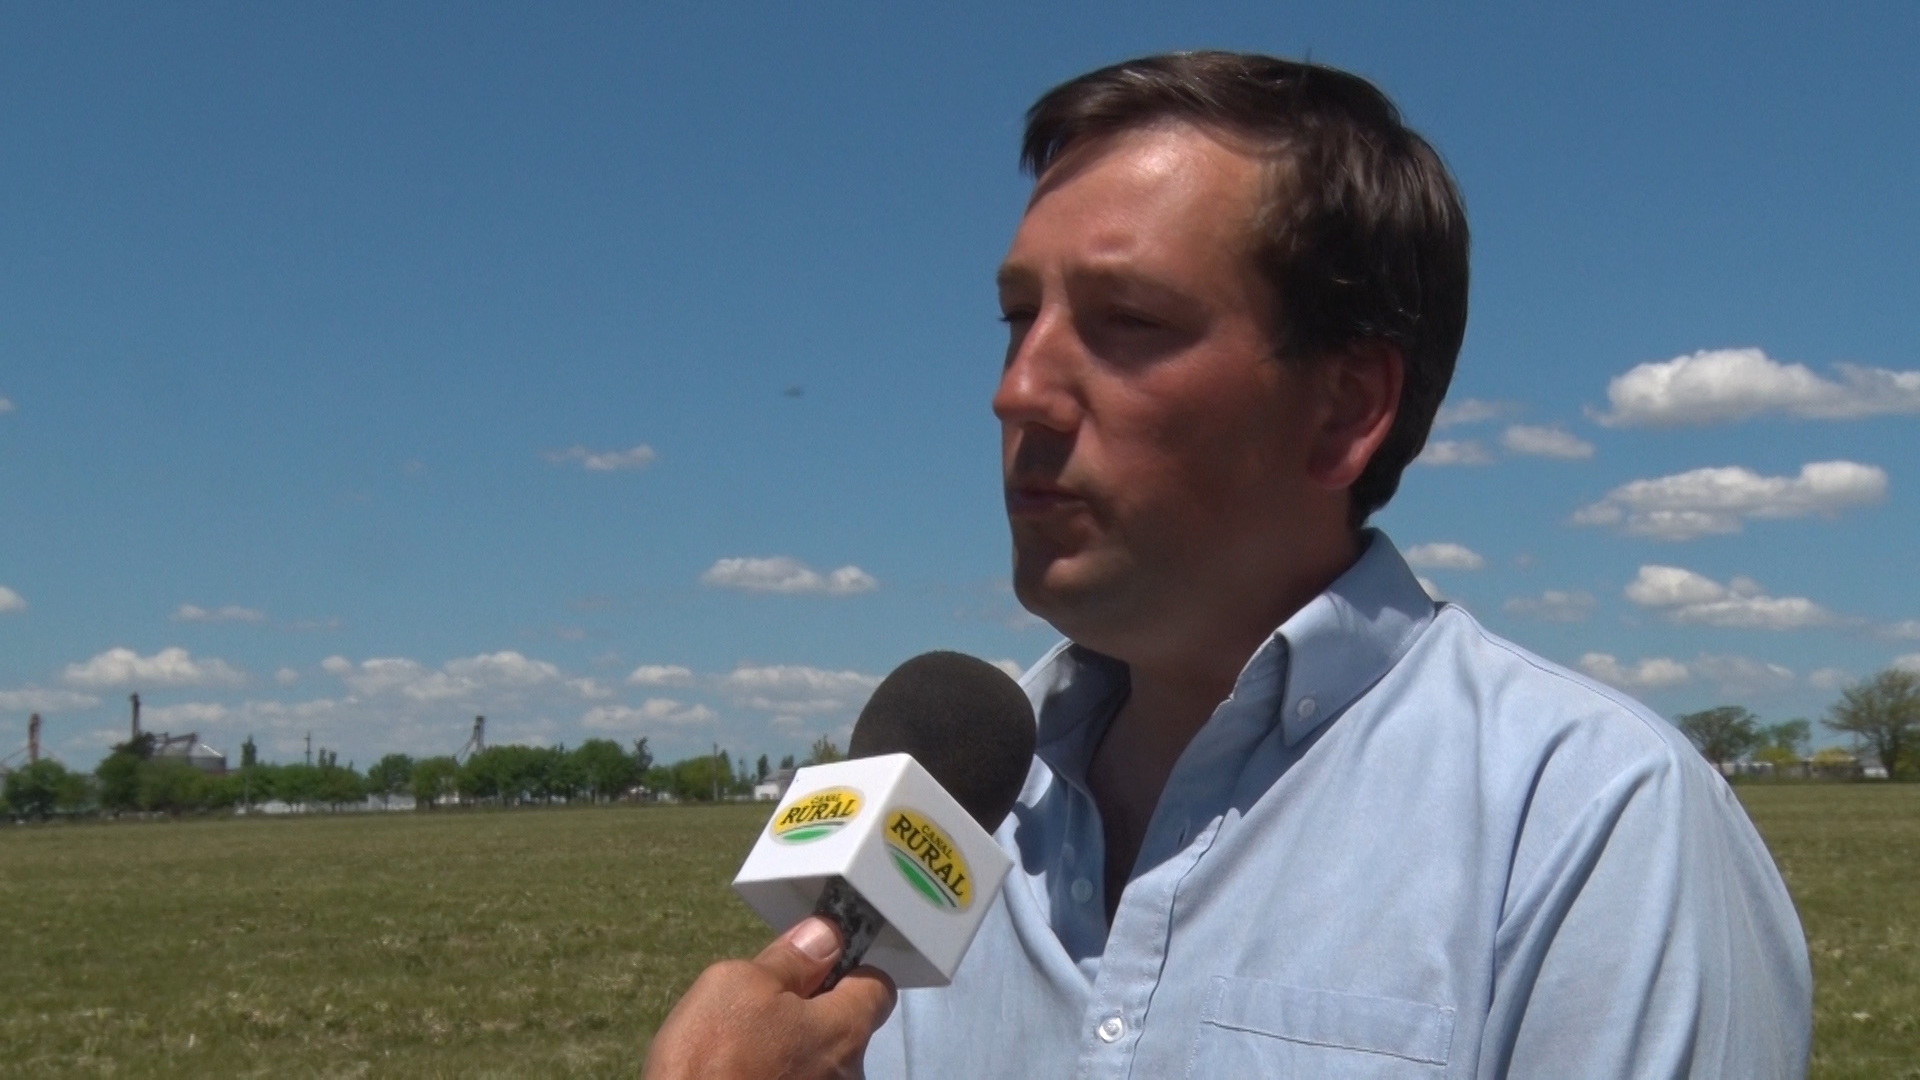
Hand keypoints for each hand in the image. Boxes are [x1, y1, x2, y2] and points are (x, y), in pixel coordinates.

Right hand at [642, 917, 898, 1079]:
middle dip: (813, 1016)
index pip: (878, 988)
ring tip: (743, 1054)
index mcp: (846, 1031)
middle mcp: (850, 1076)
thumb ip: (791, 959)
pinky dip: (778, 1077)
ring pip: (820, 1064)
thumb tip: (825, 937)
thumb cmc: (710, 1058)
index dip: (848, 971)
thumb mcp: (737, 984)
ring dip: (793, 1053)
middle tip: (762, 1013)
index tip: (814, 970)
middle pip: (847, 1029)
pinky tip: (743, 1076)